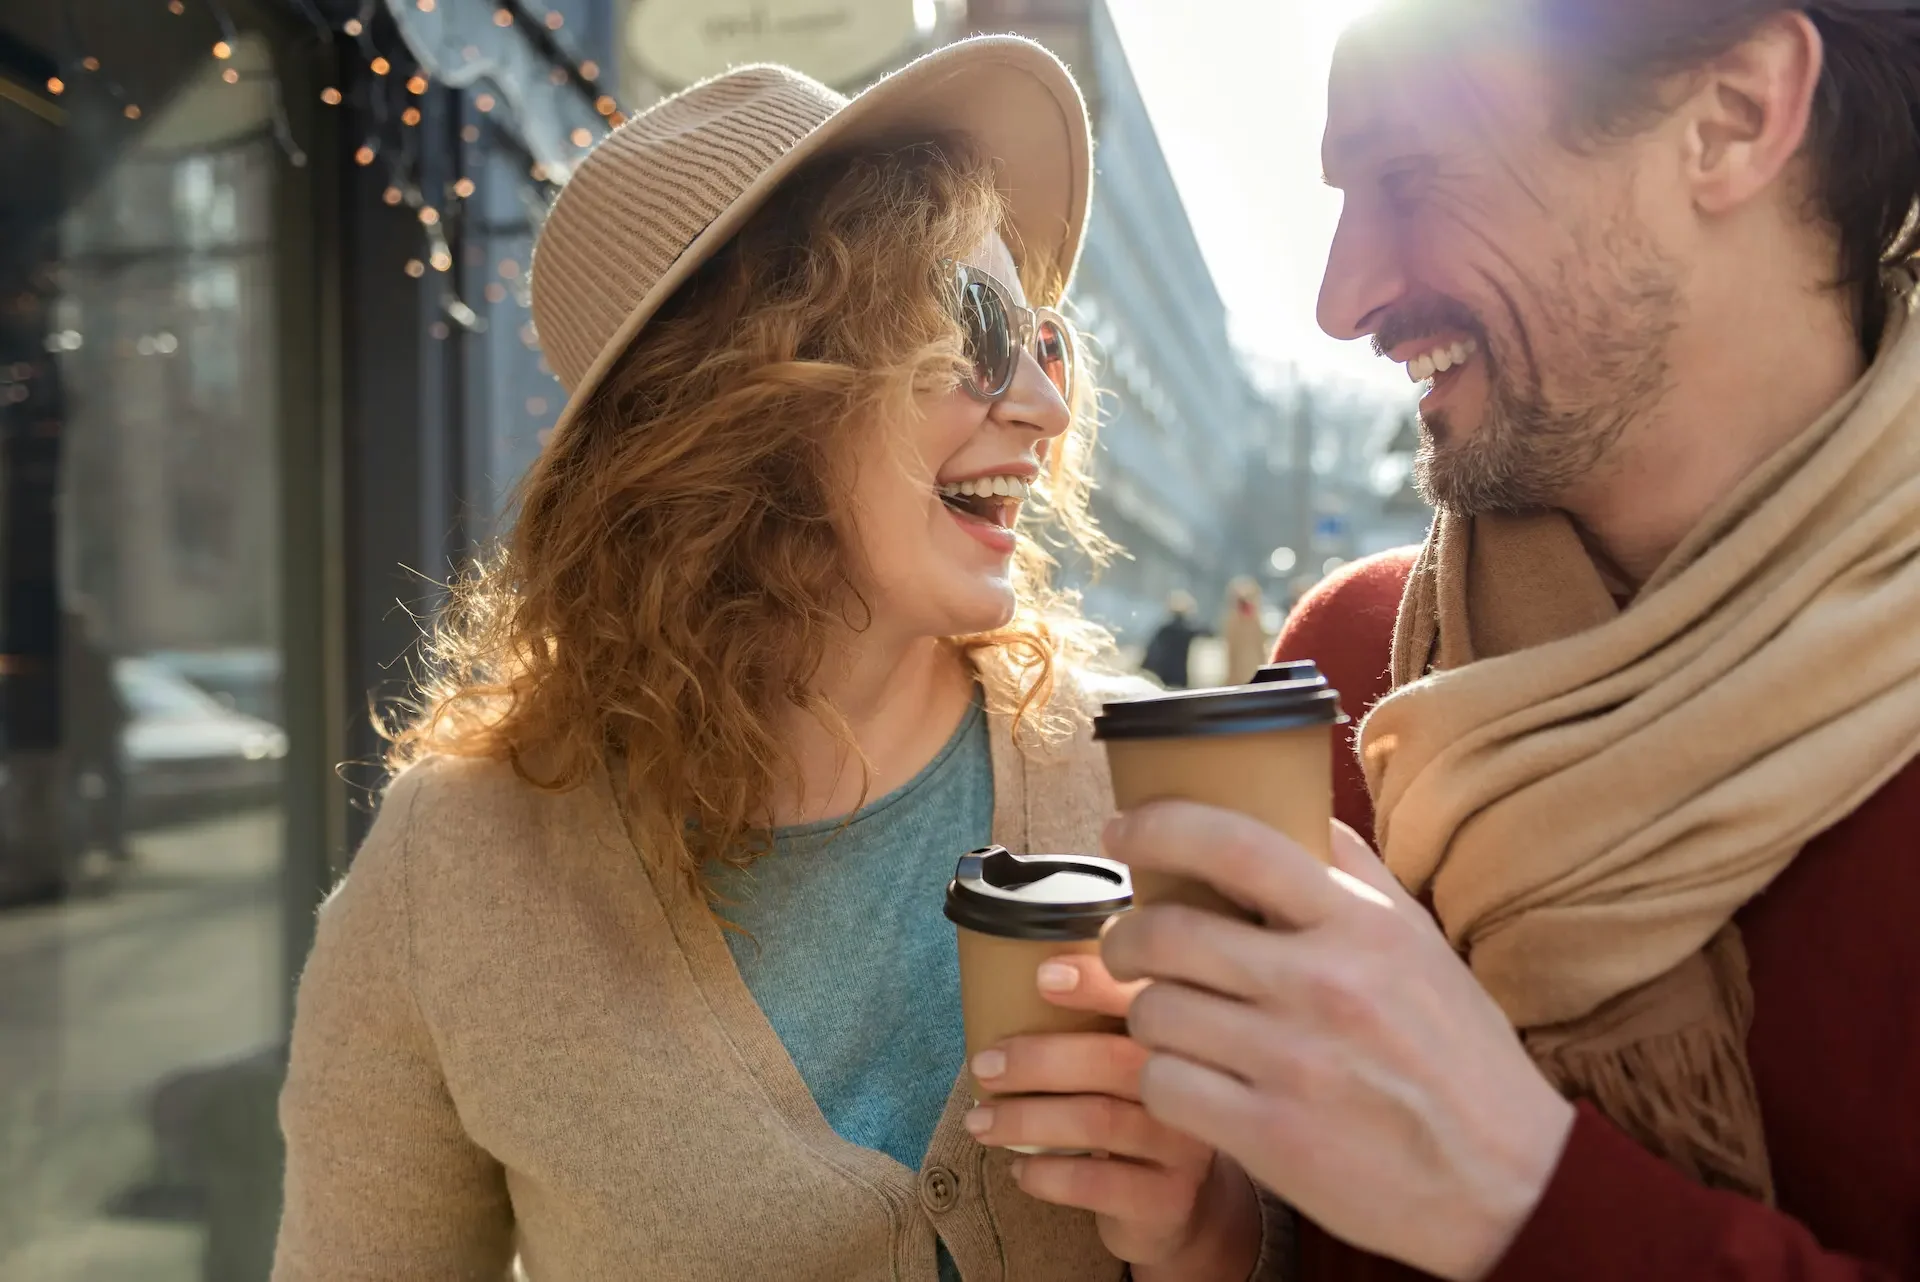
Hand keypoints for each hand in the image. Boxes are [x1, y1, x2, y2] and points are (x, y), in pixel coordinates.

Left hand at [964, 953, 1261, 1277]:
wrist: (1177, 1206)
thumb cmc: (1131, 1116)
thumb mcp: (1125, 1066)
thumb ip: (1097, 1024)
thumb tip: (1003, 984)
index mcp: (1180, 1037)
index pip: (1145, 999)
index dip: (1097, 983)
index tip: (1042, 977)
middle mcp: (1195, 1086)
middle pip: (1114, 1060)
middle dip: (1037, 1060)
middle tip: (984, 1066)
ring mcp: (1187, 1146)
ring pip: (1099, 1121)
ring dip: (1026, 1118)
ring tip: (979, 1121)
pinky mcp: (1167, 1200)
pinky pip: (1095, 1181)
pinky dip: (1045, 1173)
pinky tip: (1019, 1170)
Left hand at [1100, 804, 1576, 1281]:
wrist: (1509, 1182)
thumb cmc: (1457, 1052)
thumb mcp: (1417, 942)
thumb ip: (1353, 872)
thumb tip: (1288, 800)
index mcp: (1359, 926)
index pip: (1236, 844)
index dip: (1160, 826)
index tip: (1121, 829)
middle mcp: (1323, 984)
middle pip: (1166, 932)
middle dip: (1125, 937)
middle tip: (1126, 946)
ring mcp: (1294, 1063)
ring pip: (1153, 1012)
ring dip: (1147, 1015)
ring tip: (1173, 1022)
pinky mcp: (1271, 1137)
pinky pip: (1164, 1087)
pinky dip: (1162, 1083)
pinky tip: (1191, 1081)